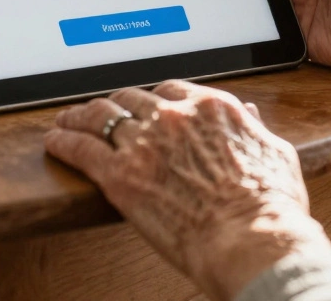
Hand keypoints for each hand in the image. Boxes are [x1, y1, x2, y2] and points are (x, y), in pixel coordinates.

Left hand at [44, 80, 330, 300]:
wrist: (251, 240)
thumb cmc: (270, 206)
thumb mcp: (274, 153)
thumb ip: (253, 129)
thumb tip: (249, 115)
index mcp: (211, 107)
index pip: (170, 90)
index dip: (153, 98)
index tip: (145, 106)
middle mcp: (174, 117)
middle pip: (131, 98)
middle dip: (115, 104)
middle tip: (103, 112)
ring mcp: (144, 143)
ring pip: (101, 116)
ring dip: (80, 116)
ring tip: (67, 120)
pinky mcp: (120, 174)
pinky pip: (81, 148)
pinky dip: (64, 141)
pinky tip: (55, 141)